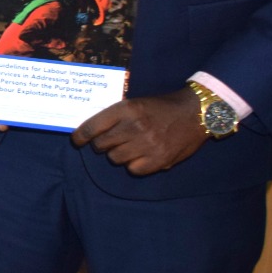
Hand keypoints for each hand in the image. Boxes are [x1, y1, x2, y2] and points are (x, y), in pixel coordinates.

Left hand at [71, 87, 208, 174]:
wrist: (195, 112)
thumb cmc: (161, 107)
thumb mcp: (136, 103)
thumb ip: (116, 116)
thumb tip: (92, 131)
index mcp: (126, 109)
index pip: (93, 126)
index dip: (81, 136)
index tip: (77, 141)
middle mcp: (134, 126)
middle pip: (101, 145)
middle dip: (102, 145)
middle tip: (110, 142)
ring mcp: (147, 144)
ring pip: (115, 158)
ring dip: (118, 154)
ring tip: (129, 147)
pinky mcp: (159, 160)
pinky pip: (133, 169)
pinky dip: (134, 165)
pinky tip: (141, 156)